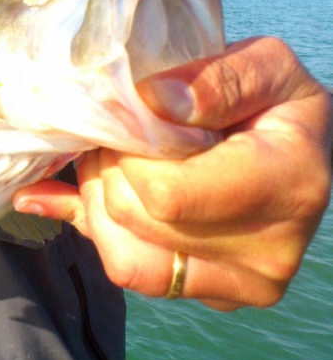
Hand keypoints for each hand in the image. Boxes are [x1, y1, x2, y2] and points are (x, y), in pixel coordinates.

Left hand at [14, 36, 331, 309]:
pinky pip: (129, 271)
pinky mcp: (210, 294)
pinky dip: (90, 226)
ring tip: (109, 163)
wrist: (296, 154)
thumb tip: (155, 100)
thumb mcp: (265, 65)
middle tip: (112, 137)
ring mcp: (237, 284)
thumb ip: (217, 79)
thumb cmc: (276, 103)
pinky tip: (63, 196)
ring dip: (96, 204)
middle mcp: (267, 254)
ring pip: (125, 261)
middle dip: (106, 171)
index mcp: (286, 187)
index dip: (127, 155)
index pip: (165, 194)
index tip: (130, 121)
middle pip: (137, 221)